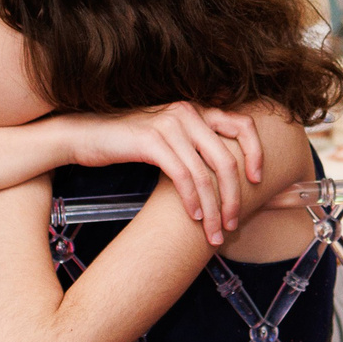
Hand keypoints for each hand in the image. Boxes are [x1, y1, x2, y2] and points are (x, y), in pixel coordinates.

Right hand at [54, 105, 266, 245]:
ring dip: (213, 209)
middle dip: (233, 198)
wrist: (85, 134)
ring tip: (214, 232)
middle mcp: (188, 112)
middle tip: (232, 224)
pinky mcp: (151, 140)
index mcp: (197, 109)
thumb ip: (194, 145)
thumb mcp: (168, 136)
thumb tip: (222, 175)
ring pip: (205, 174)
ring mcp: (169, 125)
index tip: (257, 180)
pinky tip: (194, 216)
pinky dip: (192, 200)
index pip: (243, 125)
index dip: (256, 153)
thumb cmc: (127, 140)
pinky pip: (182, 176)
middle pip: (227, 158)